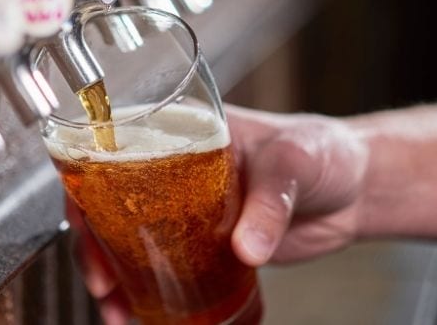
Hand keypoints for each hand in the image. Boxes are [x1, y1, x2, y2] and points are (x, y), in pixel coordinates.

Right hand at [69, 105, 368, 322]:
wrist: (353, 189)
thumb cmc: (322, 150)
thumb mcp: (295, 160)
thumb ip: (271, 200)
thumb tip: (246, 247)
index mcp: (183, 129)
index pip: (115, 148)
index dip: (87, 183)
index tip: (83, 220)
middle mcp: (174, 167)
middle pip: (112, 201)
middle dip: (94, 243)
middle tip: (101, 279)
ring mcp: (186, 208)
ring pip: (132, 238)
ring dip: (116, 274)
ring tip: (116, 308)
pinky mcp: (205, 242)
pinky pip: (166, 264)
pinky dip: (150, 289)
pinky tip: (143, 309)